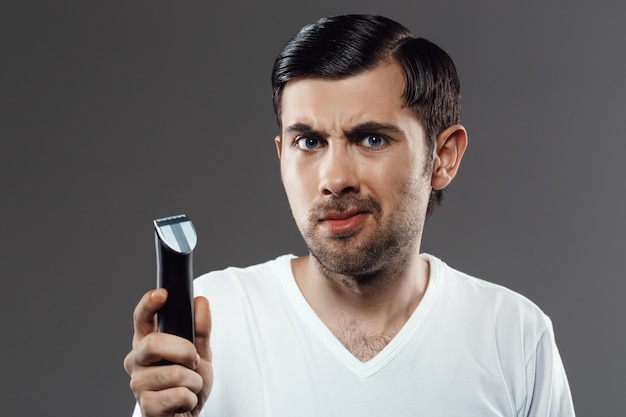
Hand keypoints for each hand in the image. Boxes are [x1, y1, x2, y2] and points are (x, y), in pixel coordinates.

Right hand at [124, 289, 212, 416]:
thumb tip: (200, 302)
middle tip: (194, 360)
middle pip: (154, 343)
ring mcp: (138, 384)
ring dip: (194, 381)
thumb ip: (200, 329)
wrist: (188, 415)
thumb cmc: (189, 384)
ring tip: (189, 386)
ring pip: (174, 373)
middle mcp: (137, 361)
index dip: (148, 305)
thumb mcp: (200, 353)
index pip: (141, 319)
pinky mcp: (146, 406)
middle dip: (183, 350)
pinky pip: (178, 394)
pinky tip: (183, 402)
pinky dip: (191, 397)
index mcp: (147, 343)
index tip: (161, 294)